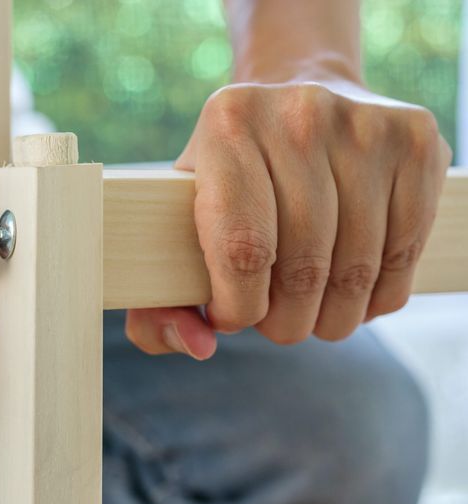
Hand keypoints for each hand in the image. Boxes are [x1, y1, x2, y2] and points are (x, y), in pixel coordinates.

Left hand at [126, 80, 451, 357]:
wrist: (300, 86)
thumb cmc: (232, 169)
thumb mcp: (179, 210)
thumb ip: (162, 290)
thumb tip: (198, 344)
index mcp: (228, 126)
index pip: (242, 249)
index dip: (240, 307)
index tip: (232, 316)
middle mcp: (300, 116)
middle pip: (303, 267)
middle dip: (287, 322)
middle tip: (277, 321)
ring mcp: (364, 126)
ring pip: (356, 270)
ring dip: (333, 317)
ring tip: (312, 312)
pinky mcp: (413, 141)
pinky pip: (402, 253)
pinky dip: (378, 295)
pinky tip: (354, 294)